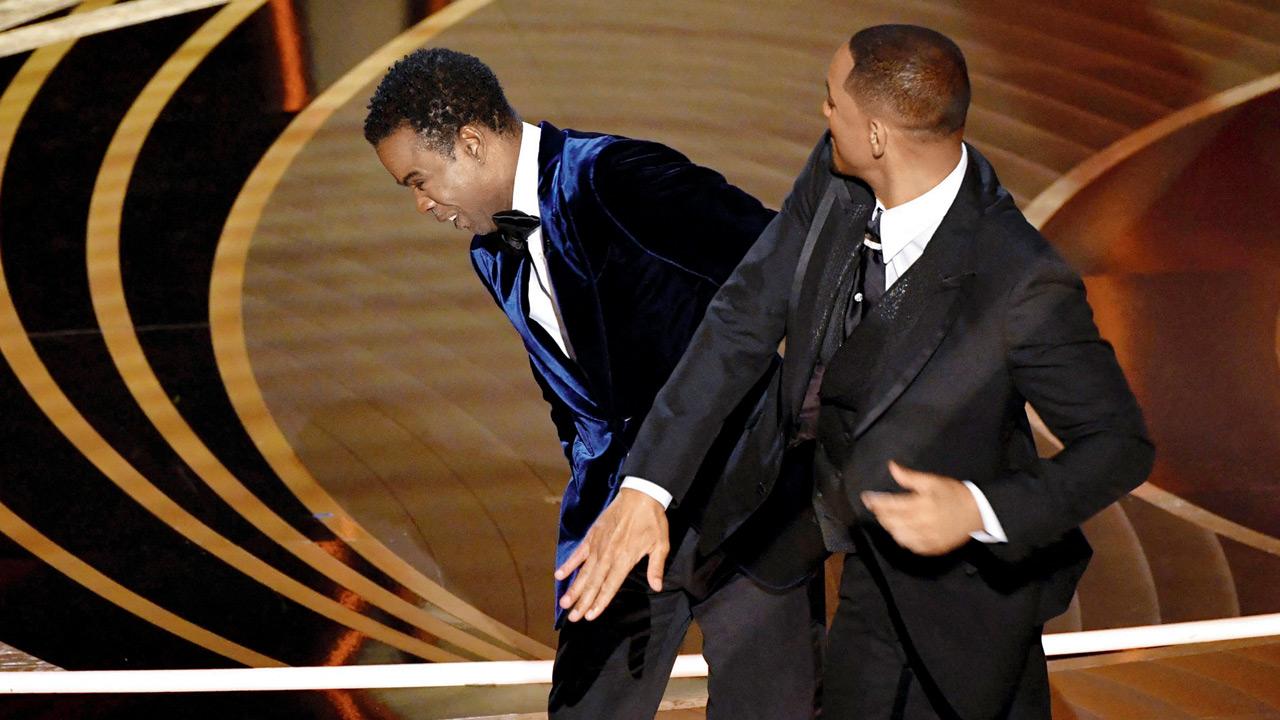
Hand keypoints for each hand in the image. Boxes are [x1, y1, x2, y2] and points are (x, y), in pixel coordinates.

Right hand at [554, 488, 669, 621]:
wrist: (640, 495)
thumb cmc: (653, 521)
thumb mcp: (661, 545)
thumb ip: (656, 567)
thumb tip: (656, 587)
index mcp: (625, 559)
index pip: (610, 586)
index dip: (600, 602)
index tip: (590, 616)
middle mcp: (608, 555)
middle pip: (593, 583)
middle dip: (582, 602)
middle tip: (572, 617)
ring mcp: (598, 545)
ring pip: (583, 572)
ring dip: (574, 588)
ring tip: (563, 603)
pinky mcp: (592, 536)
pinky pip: (578, 553)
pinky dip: (569, 564)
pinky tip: (559, 575)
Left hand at [861, 461, 982, 555]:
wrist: (978, 513)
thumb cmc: (954, 494)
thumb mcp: (932, 481)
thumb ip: (910, 477)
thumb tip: (891, 467)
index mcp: (920, 505)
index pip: (890, 505)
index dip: (875, 502)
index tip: (866, 498)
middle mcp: (921, 523)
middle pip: (891, 522)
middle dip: (880, 514)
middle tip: (876, 507)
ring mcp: (927, 538)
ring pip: (899, 536)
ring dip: (889, 527)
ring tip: (886, 518)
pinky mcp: (932, 548)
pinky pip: (911, 546)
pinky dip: (902, 539)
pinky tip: (900, 532)